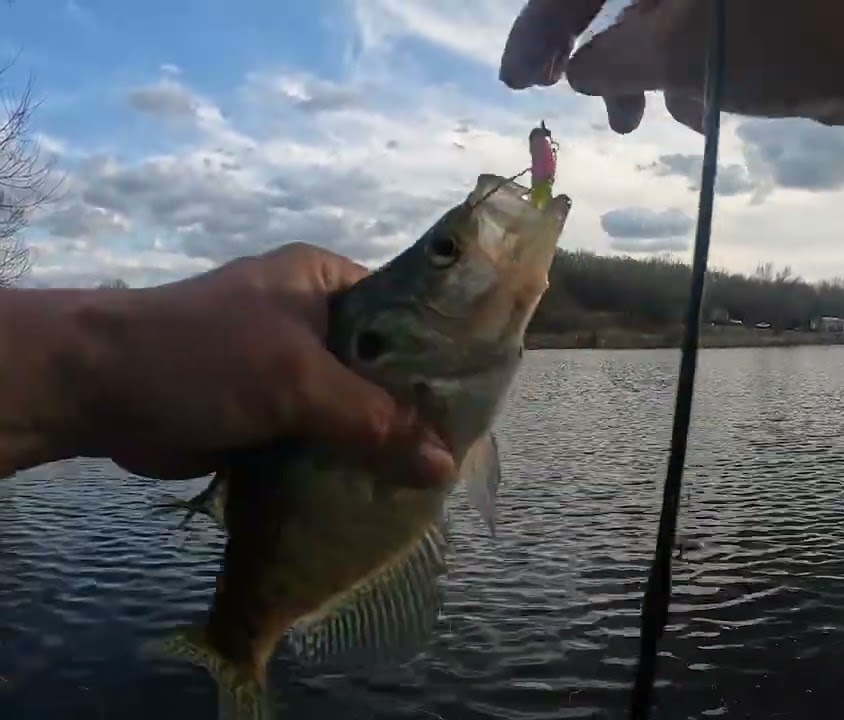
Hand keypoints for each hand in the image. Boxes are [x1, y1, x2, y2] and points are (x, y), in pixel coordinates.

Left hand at [78, 243, 453, 483]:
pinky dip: (345, 461)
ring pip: (355, 408)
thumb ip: (373, 421)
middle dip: (413, 410)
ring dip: (379, 442)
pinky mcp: (271, 411)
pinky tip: (379, 491)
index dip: (442, 357)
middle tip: (457, 451)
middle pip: (384, 368)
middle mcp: (316, 319)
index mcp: (326, 281)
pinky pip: (324, 437)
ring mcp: (291, 367)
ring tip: (429, 480)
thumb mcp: (297, 379)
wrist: (97, 390)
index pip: (406, 314)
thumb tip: (444, 466)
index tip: (477, 401)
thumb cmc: (202, 355)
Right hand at [499, 0, 843, 133]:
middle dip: (611, 53)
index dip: (542, 24)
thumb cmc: (800, 37)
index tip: (519, 81)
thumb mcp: (686, 53)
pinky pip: (724, 17)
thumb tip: (585, 68)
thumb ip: (616, 58)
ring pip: (680, 7)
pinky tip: (720, 104)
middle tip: (607, 115)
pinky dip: (711, 56)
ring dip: (665, 66)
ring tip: (674, 121)